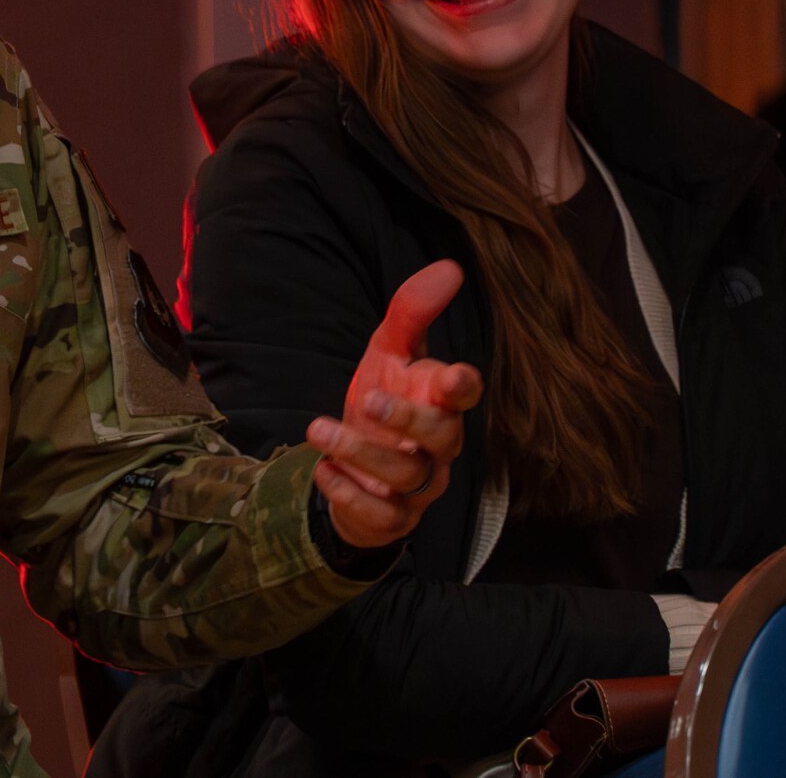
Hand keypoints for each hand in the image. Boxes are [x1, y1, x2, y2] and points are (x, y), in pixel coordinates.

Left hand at [306, 260, 480, 550]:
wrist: (354, 465)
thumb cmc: (382, 400)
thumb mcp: (387, 353)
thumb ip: (411, 313)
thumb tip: (450, 267)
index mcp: (440, 402)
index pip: (467, 395)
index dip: (464, 387)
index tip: (454, 375)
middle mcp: (439, 446)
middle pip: (443, 438)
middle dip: (407, 420)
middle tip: (368, 398)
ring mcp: (421, 486)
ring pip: (407, 477)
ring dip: (360, 451)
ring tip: (318, 428)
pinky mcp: (394, 517)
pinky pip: (383, 515)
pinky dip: (349, 493)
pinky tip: (324, 469)